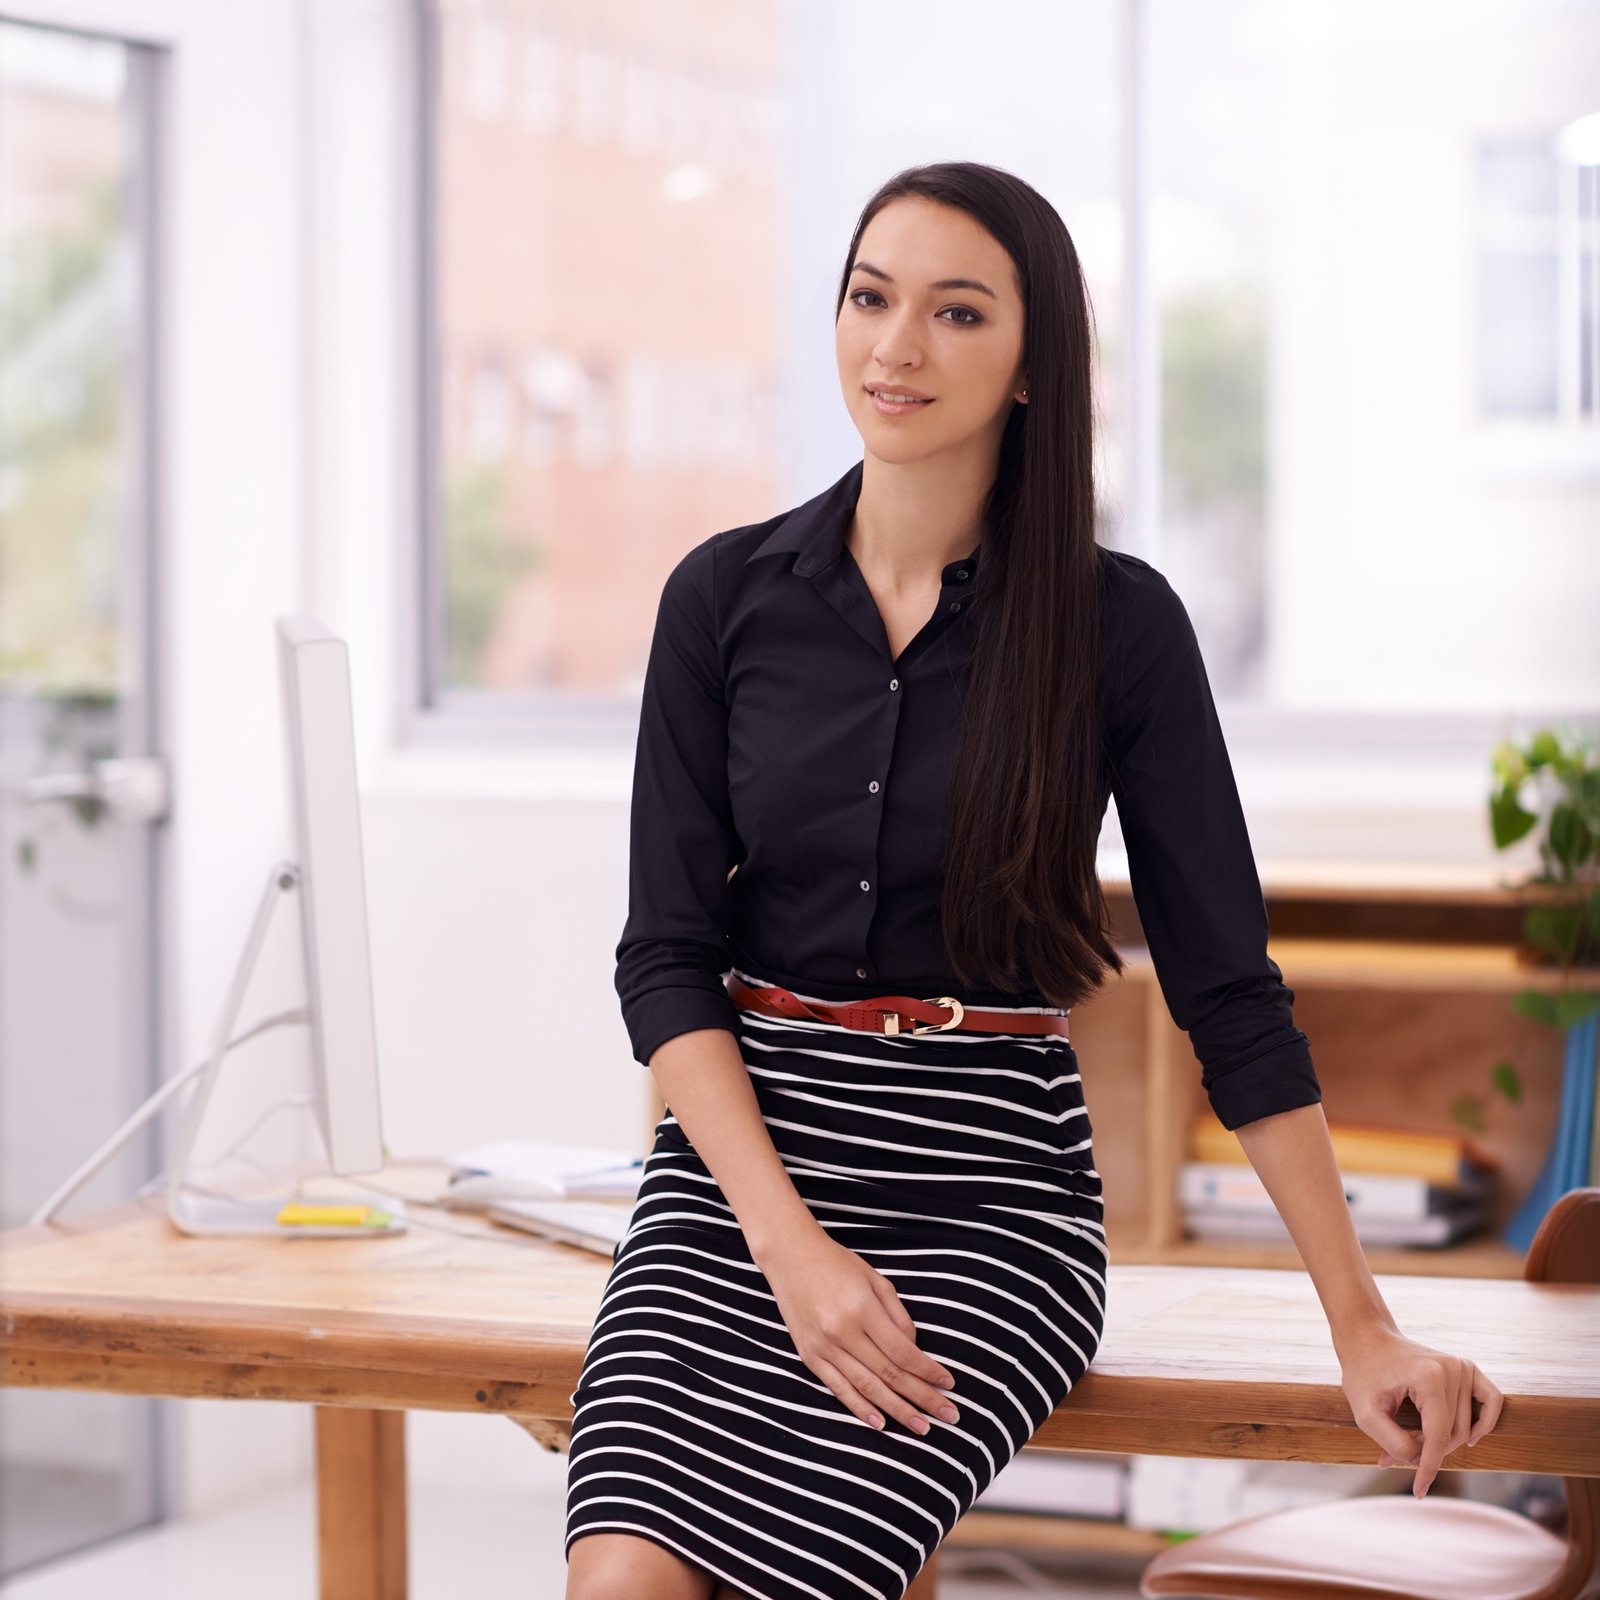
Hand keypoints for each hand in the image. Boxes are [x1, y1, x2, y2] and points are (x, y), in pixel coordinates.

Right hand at [757, 1225, 959, 1435]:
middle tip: (949, 1416)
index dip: (928, 1371)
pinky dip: (860, 1408)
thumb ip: (898, 1316)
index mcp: (862, 1309)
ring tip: (922, 1428)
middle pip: (889, 1374)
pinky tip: (880, 1423)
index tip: (949, 1384)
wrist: (790, 1257)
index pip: (903, 1351)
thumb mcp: (875, 1279)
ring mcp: (824, 1347)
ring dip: (897, 1410)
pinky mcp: (809, 1356)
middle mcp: (842, 1332)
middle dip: (922, 1398)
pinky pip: (838, 1389)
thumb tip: (914, 1351)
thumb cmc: (837, 1264)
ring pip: (867, 1387)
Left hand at [1335, 1321, 1503, 1497]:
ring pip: (1466, 1426)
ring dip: (1441, 1442)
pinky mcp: (1467, 1367)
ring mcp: (1462, 1366)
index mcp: (1428, 1377)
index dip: (1429, 1468)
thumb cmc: (1362, 1374)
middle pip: (1453, 1434)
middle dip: (1427, 1452)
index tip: (1419, 1492)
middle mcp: (1452, 1369)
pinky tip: (1472, 1438)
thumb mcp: (1364, 1412)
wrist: (1367, 1341)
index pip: (1438, 1436)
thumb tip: (1420, 1461)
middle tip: (1392, 1457)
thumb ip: (1392, 1441)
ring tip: (1409, 1444)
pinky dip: (1485, 1422)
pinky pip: (1492, 1401)